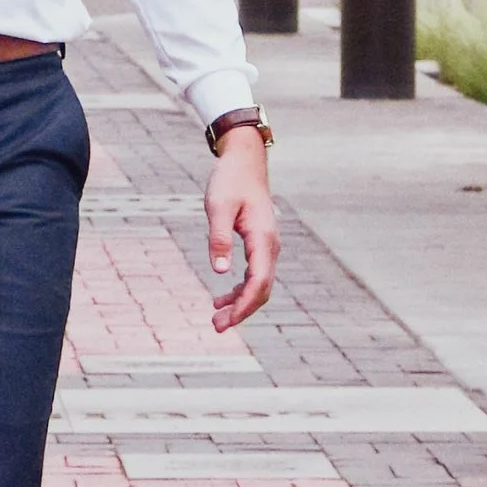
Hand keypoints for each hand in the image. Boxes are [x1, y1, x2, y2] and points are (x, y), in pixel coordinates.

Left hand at [203, 121, 276, 331]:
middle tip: (217, 326)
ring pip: (259, 284)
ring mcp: (267, 246)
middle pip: (262, 289)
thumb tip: (220, 271)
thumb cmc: (229, 180)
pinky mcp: (259, 244)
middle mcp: (270, 246)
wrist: (243, 160)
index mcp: (263, 239)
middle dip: (242, 311)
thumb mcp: (218, 206)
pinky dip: (241, 289)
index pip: (259, 282)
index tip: (226, 321)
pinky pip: (255, 274)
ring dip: (241, 303)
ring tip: (216, 318)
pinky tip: (223, 296)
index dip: (244, 306)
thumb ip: (218, 237)